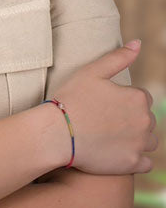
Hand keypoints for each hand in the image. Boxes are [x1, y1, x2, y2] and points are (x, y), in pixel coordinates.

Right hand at [50, 41, 157, 174]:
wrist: (57, 133)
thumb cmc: (72, 98)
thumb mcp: (92, 71)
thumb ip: (118, 57)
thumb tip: (138, 43)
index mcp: (138, 98)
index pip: (141, 97)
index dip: (122, 98)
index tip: (104, 102)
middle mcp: (145, 122)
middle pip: (146, 119)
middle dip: (131, 118)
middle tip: (104, 118)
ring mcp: (140, 145)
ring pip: (149, 140)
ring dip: (136, 138)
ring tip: (110, 135)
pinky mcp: (133, 164)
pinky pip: (145, 162)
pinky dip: (135, 158)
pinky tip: (116, 151)